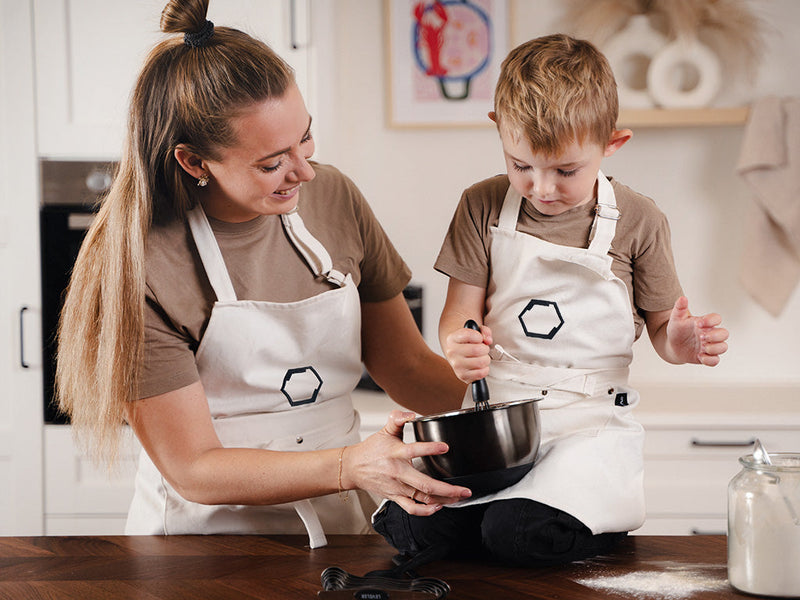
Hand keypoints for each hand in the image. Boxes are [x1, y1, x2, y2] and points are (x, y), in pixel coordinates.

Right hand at [343, 411, 471, 515]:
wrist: (353, 468)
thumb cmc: (371, 450)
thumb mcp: (385, 431)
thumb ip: (398, 419)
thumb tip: (411, 414)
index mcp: (396, 453)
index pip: (414, 450)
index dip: (431, 448)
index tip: (446, 447)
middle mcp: (398, 473)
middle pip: (425, 484)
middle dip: (448, 489)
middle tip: (465, 490)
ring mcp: (398, 488)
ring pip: (423, 499)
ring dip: (443, 500)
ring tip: (458, 498)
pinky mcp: (396, 497)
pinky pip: (412, 509)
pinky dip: (426, 511)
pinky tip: (438, 506)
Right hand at [443, 323, 492, 382]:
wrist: (459, 355)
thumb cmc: (468, 343)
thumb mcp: (475, 332)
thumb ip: (484, 331)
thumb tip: (488, 340)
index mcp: (452, 339)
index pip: (469, 335)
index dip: (479, 336)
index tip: (479, 338)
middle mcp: (452, 352)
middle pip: (477, 350)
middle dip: (485, 349)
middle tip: (483, 349)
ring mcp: (456, 365)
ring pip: (481, 362)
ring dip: (486, 359)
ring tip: (482, 357)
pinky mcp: (462, 375)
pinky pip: (481, 373)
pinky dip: (485, 369)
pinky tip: (480, 365)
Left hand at [666, 297, 728, 365]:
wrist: (671, 345)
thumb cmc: (677, 330)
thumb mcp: (676, 318)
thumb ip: (679, 308)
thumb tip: (683, 298)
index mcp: (705, 323)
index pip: (717, 318)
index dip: (711, 321)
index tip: (698, 323)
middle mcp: (710, 334)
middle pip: (725, 333)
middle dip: (715, 336)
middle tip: (701, 337)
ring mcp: (709, 346)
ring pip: (724, 347)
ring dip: (715, 348)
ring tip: (702, 347)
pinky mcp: (706, 357)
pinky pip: (716, 360)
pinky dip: (710, 360)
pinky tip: (699, 356)